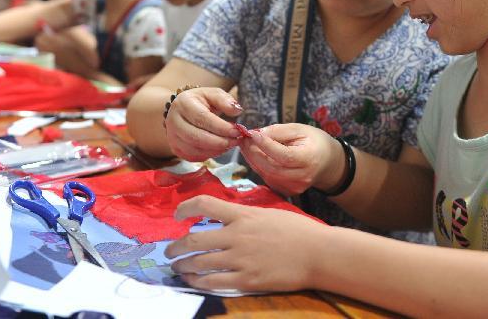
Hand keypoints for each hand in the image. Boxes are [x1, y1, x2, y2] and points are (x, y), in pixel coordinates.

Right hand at [164, 88, 242, 160]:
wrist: (182, 110)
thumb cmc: (200, 102)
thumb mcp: (213, 94)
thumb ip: (225, 100)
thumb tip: (237, 111)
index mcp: (183, 103)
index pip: (202, 118)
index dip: (221, 127)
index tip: (236, 130)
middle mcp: (173, 121)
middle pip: (197, 137)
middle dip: (220, 141)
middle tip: (236, 140)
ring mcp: (172, 136)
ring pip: (195, 150)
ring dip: (216, 150)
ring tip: (230, 144)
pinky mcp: (175, 149)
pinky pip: (194, 157)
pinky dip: (210, 155)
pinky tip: (220, 148)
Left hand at [165, 195, 326, 291]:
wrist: (318, 253)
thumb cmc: (298, 231)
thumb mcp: (269, 213)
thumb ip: (246, 216)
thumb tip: (228, 218)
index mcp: (243, 215)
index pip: (205, 204)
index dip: (185, 208)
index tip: (177, 215)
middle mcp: (237, 235)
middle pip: (194, 239)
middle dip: (176, 247)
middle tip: (169, 252)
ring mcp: (241, 259)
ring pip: (200, 263)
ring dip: (184, 266)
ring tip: (178, 268)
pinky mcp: (247, 280)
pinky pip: (214, 282)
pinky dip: (199, 282)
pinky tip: (195, 282)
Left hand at [239, 123, 344, 196]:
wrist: (327, 163)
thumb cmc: (314, 142)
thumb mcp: (300, 129)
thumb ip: (279, 131)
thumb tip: (258, 133)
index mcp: (309, 159)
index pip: (283, 155)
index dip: (265, 145)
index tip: (251, 133)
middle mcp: (302, 177)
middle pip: (271, 167)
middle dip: (253, 152)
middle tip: (243, 138)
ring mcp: (294, 187)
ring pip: (266, 174)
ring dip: (252, 159)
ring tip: (246, 145)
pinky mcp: (287, 191)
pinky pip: (268, 178)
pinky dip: (259, 166)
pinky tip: (255, 155)